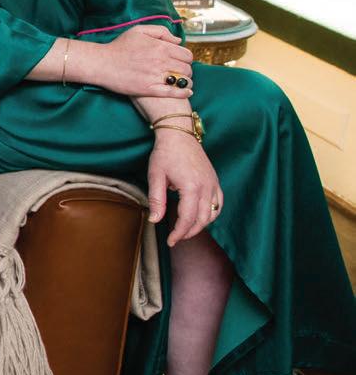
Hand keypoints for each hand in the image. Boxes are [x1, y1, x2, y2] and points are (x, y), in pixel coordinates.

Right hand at [96, 25, 192, 97]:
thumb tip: (178, 41)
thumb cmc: (120, 46)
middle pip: (187, 68)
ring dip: (184, 81)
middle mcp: (161, 61)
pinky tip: (186, 92)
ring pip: (182, 81)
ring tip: (180, 81)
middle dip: (186, 70)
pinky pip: (173, 92)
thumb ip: (161, 32)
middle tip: (180, 71)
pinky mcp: (149, 89)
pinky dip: (182, 92)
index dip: (186, 58)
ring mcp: (156, 76)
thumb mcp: (139, 30)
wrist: (103, 63)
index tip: (181, 60)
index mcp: (161, 46)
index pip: (187, 55)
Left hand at [147, 129, 222, 245]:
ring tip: (186, 230)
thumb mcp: (156, 176)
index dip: (179, 233)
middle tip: (176, 238)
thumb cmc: (166, 153)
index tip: (170, 241)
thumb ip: (156, 200)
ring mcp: (213, 183)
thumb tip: (155, 220)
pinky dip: (211, 214)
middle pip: (202, 219)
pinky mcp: (214, 180)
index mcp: (191, 186)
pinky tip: (200, 217)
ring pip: (212, 213)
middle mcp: (206, 186)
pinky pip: (218, 203)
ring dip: (201, 225)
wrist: (179, 133)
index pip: (188, 218)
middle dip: (189, 232)